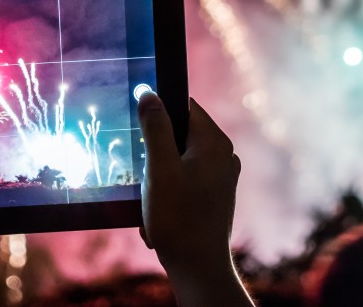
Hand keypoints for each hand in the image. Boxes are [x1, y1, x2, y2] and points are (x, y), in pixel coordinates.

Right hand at [137, 93, 250, 306]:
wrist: (198, 268)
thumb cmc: (179, 218)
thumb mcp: (159, 168)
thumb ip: (154, 128)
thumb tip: (149, 94)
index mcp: (215, 142)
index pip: (184, 107)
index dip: (158, 112)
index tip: (138, 127)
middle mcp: (224, 156)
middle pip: (179, 136)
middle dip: (155, 154)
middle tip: (143, 174)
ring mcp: (222, 178)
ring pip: (178, 162)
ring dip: (159, 179)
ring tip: (153, 202)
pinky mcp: (215, 197)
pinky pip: (184, 183)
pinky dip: (168, 195)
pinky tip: (160, 215)